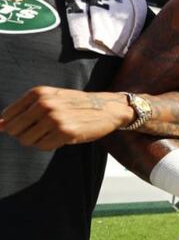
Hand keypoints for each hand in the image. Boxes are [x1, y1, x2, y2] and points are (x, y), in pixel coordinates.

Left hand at [0, 87, 132, 149]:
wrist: (107, 108)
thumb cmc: (75, 104)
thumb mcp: (51, 98)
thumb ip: (25, 109)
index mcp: (38, 93)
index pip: (6, 117)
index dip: (15, 125)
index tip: (29, 124)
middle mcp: (44, 104)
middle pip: (14, 131)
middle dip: (25, 134)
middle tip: (42, 130)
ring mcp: (54, 118)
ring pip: (26, 141)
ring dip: (37, 141)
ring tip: (52, 133)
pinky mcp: (65, 132)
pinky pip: (42, 146)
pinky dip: (49, 145)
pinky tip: (61, 137)